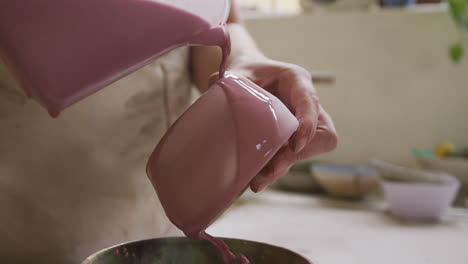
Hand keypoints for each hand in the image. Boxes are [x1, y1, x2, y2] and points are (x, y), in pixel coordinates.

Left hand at [210, 56, 337, 191]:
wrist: (246, 80)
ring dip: (284, 166)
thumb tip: (215, 85)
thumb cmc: (245, 73)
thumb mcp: (236, 73)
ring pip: (308, 151)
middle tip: (273, 168)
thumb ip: (229, 82)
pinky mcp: (292, 141)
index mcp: (295, 80)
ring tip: (258, 180)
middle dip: (300, 154)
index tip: (295, 144)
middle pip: (321, 134)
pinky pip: (292, 158)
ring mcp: (303, 124)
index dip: (308, 123)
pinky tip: (256, 177)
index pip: (310, 101)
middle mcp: (305, 104)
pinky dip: (275, 169)